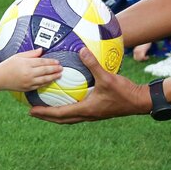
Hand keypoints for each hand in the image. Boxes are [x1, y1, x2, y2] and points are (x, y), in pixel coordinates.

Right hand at [0, 48, 64, 92]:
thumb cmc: (8, 65)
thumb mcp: (18, 56)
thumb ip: (31, 53)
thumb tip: (41, 50)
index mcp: (26, 64)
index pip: (42, 62)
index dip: (51, 61)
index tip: (57, 61)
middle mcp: (29, 73)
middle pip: (45, 70)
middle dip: (55, 69)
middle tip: (61, 68)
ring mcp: (28, 82)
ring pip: (44, 79)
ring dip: (53, 77)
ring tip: (59, 75)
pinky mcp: (27, 88)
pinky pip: (39, 85)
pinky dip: (46, 83)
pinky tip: (50, 81)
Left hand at [28, 46, 147, 123]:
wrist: (139, 101)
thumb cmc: (123, 92)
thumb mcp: (107, 77)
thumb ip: (93, 64)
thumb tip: (81, 50)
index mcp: (86, 110)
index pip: (60, 114)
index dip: (44, 113)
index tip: (31, 111)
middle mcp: (87, 115)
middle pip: (61, 119)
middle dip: (46, 117)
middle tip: (33, 112)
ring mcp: (93, 115)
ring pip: (69, 118)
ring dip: (57, 115)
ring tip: (46, 109)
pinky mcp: (97, 112)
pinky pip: (77, 113)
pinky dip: (68, 110)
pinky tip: (67, 101)